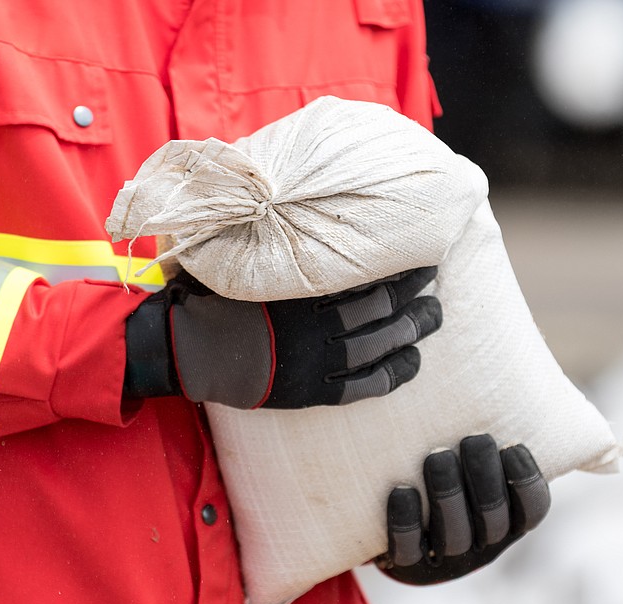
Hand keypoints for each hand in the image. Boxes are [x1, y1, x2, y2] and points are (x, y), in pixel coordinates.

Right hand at [124, 267, 441, 408]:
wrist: (188, 346)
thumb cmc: (212, 292)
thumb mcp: (244, 255)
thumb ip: (275, 236)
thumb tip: (289, 194)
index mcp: (307, 291)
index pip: (374, 279)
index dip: (405, 269)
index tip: (423, 254)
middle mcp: (321, 327)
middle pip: (387, 311)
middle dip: (418, 295)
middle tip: (433, 281)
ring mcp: (320, 362)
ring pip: (384, 346)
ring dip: (416, 329)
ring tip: (434, 315)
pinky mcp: (315, 390)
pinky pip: (368, 385)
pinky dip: (396, 372)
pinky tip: (413, 360)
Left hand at [378, 434, 550, 584]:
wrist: (392, 513)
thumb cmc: (448, 465)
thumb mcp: (480, 450)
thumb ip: (502, 420)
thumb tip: (515, 354)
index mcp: (510, 518)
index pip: (533, 509)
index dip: (527, 482)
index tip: (513, 445)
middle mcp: (483, 544)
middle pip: (494, 521)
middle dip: (485, 480)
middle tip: (473, 439)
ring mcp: (444, 558)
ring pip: (455, 536)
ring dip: (447, 495)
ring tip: (436, 456)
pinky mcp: (406, 565)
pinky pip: (407, 551)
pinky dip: (404, 522)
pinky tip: (398, 490)